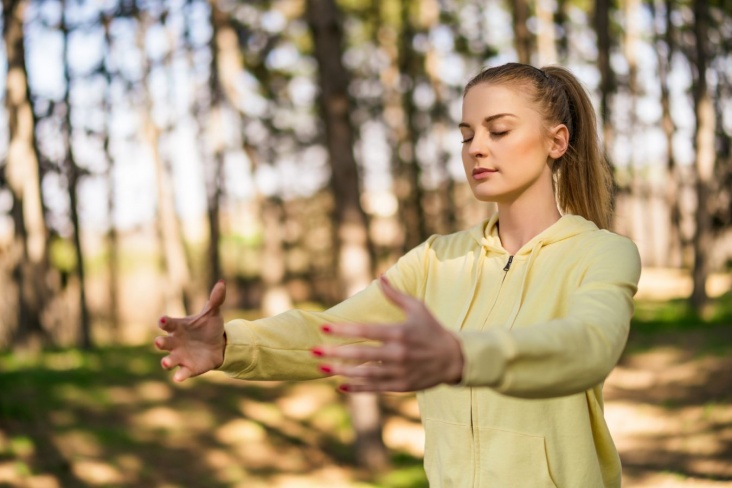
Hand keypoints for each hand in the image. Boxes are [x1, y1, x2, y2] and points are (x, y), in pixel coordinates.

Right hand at [154, 280, 226, 381]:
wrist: (220, 345)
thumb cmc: (210, 327)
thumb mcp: (213, 313)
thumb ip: (215, 299)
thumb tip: (222, 283)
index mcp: (179, 327)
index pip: (168, 324)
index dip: (164, 322)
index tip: (163, 320)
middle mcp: (175, 343)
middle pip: (164, 343)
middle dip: (161, 343)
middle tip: (159, 342)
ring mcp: (180, 356)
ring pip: (169, 360)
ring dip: (166, 362)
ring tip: (166, 363)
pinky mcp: (189, 368)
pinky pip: (182, 373)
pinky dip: (180, 375)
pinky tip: (179, 378)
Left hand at [313, 276, 463, 392]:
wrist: (454, 359)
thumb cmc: (433, 329)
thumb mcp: (418, 308)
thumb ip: (396, 295)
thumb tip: (380, 276)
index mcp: (400, 333)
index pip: (366, 331)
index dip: (344, 330)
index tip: (324, 327)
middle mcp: (398, 354)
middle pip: (361, 355)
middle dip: (335, 353)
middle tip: (314, 350)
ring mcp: (399, 372)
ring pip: (365, 374)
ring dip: (342, 372)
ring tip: (322, 368)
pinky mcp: (401, 386)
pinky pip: (375, 388)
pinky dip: (357, 388)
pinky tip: (341, 386)